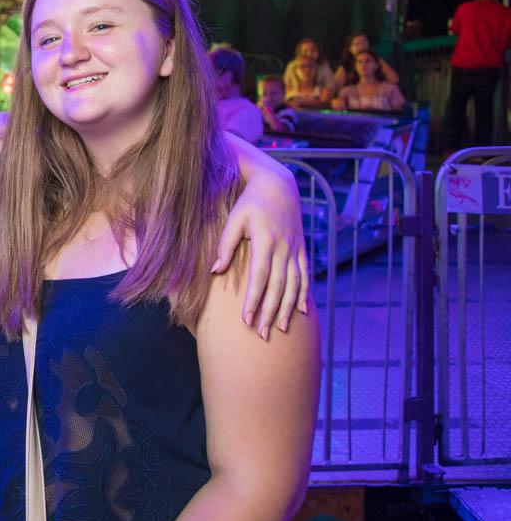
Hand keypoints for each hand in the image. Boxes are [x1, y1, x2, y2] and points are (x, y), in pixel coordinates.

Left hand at [213, 164, 308, 339]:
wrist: (279, 186)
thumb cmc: (250, 203)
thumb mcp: (234, 219)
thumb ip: (225, 245)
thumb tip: (215, 270)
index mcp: (265, 241)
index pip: (259, 277)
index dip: (253, 299)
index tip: (246, 319)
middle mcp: (284, 248)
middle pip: (278, 286)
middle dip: (269, 312)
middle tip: (260, 334)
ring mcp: (295, 250)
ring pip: (294, 285)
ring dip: (286, 309)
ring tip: (279, 329)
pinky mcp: (301, 250)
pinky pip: (305, 276)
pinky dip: (304, 294)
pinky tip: (301, 312)